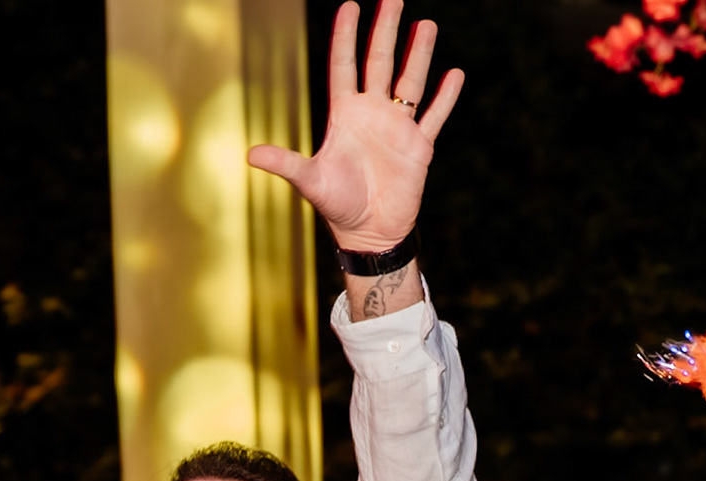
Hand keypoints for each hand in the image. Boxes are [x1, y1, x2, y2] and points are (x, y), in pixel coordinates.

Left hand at [248, 1, 462, 251]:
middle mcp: (372, 114)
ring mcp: (397, 127)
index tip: (350, 5)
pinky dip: (445, 97)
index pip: (344, 66)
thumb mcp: (311, 182)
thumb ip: (286, 164)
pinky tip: (455, 73)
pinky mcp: (419, 146)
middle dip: (385, 32)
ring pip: (410, 82)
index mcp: (345, 115)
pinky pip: (434, 116)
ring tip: (426, 25)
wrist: (369, 233)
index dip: (346, 36)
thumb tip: (251, 154)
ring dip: (418, 55)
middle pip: (379, 63)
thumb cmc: (337, 207)